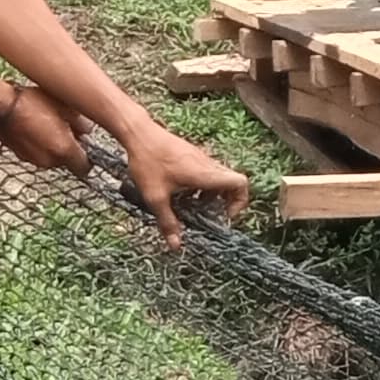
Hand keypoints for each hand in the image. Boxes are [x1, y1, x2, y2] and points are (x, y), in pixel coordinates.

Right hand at [0, 81, 87, 173]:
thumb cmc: (30, 102)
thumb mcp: (65, 106)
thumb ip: (82, 123)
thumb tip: (87, 131)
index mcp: (63, 150)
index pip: (85, 168)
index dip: (88, 157)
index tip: (86, 145)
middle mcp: (48, 160)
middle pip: (67, 162)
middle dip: (70, 149)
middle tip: (67, 128)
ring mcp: (32, 159)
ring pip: (52, 158)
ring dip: (54, 147)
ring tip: (49, 125)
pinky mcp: (20, 155)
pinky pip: (37, 154)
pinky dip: (40, 145)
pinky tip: (36, 127)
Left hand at [117, 114, 253, 246]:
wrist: (139, 133)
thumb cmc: (148, 162)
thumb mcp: (156, 197)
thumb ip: (167, 222)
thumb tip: (176, 246)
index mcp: (205, 174)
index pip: (240, 183)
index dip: (240, 201)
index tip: (225, 214)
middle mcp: (208, 165)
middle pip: (232, 182)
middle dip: (226, 201)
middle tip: (210, 214)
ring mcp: (201, 158)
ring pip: (219, 178)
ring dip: (212, 194)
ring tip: (193, 205)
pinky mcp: (192, 155)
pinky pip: (207, 172)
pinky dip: (202, 185)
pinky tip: (181, 192)